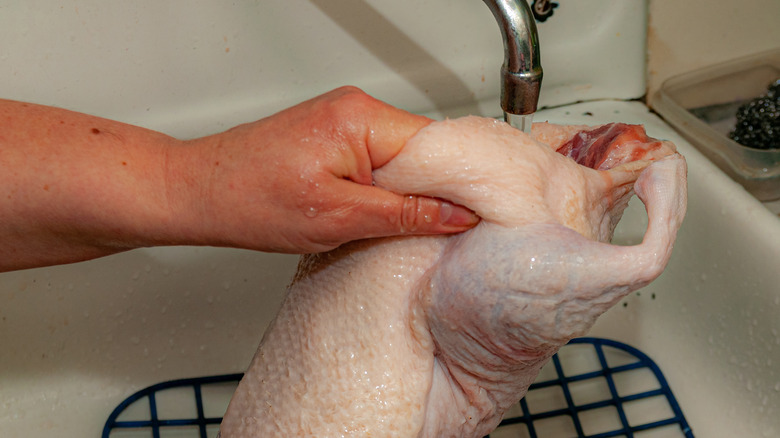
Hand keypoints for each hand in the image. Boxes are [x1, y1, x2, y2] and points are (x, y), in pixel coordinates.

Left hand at [174, 86, 478, 252]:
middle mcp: (354, 108)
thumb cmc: (251, 199)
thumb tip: (456, 214)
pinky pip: (377, 158)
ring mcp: (342, 118)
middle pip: (423, 148)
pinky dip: (382, 185)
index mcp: (360, 118)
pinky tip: (373, 210)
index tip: (476, 213)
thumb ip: (405, 214)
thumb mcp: (339, 218)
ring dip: (405, 190)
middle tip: (437, 227)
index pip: (438, 144)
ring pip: (400, 156)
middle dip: (432, 188)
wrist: (199, 192)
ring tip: (394, 221)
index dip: (460, 181)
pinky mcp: (332, 134)